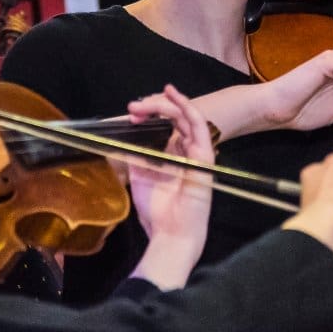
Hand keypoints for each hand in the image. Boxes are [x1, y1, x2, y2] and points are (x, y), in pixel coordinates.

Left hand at [125, 85, 214, 287]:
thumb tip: (127, 134)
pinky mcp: (205, 156)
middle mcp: (189, 151)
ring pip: (188, 117)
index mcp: (175, 156)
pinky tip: (174, 97)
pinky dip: (187, 108)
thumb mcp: (141, 176)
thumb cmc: (157, 211)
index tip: (131, 114)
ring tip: (146, 101)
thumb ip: (138, 155)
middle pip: (177, 118)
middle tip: (134, 107)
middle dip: (155, 107)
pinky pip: (199, 126)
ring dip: (167, 104)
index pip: (168, 125)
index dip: (151, 115)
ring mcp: (199, 153)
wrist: (170, 234)